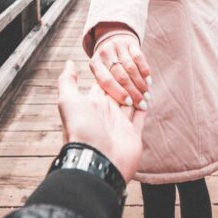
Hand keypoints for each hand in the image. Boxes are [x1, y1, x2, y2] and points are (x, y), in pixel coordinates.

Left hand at [57, 61, 146, 181]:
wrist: (96, 160)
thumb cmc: (81, 129)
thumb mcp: (69, 101)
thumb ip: (68, 81)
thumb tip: (69, 62)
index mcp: (93, 103)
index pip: (105, 82)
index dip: (112, 71)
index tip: (119, 57)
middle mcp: (106, 112)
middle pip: (120, 90)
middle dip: (128, 79)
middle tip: (137, 65)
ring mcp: (120, 124)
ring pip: (132, 102)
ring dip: (138, 91)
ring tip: (146, 78)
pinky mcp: (133, 134)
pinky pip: (140, 117)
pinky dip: (145, 107)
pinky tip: (149, 96)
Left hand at [89, 28, 150, 107]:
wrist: (111, 40)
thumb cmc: (106, 67)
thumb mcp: (100, 73)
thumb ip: (103, 86)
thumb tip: (117, 104)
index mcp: (95, 64)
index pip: (106, 81)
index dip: (118, 93)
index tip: (129, 103)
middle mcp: (105, 53)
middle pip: (121, 76)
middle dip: (133, 92)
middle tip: (142, 104)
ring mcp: (118, 46)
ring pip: (131, 68)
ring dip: (140, 84)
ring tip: (147, 96)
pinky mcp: (130, 42)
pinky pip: (139, 58)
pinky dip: (145, 71)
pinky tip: (149, 82)